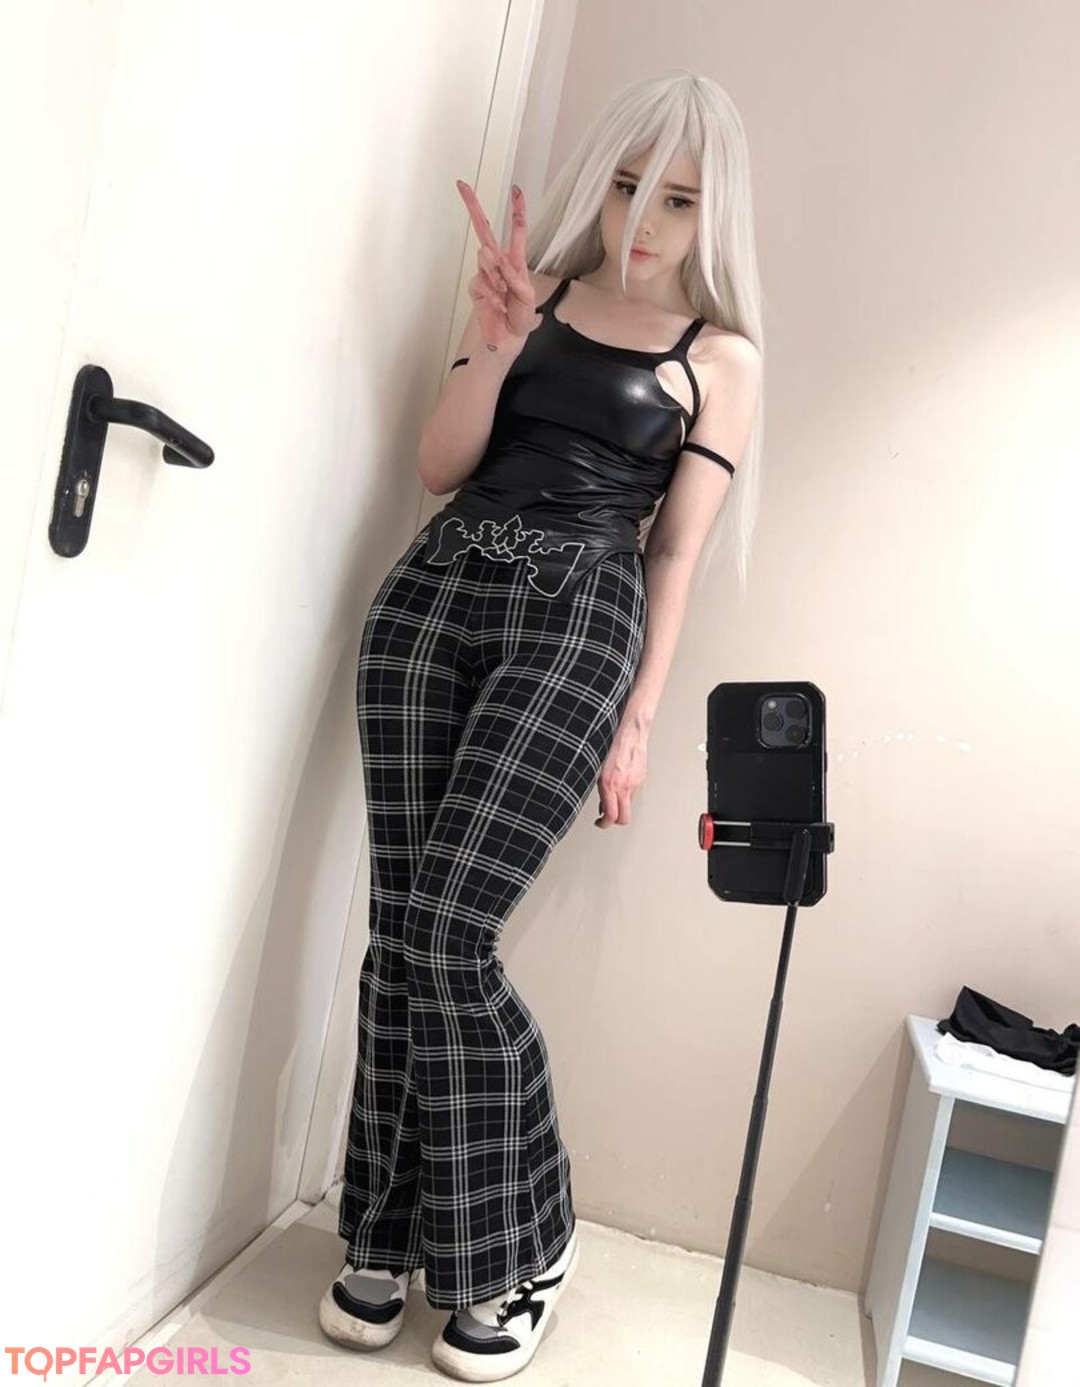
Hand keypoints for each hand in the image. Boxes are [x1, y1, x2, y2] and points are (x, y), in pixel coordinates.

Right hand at [456, 179, 537, 344]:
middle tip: (462, 187)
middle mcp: (498, 262)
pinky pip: (481, 282)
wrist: (508, 338)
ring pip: (485, 258)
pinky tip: (498, 305)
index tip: (516, 190)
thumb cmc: (521, 316)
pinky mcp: (476, 286)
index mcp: (516, 260)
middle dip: (473, 207)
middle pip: (483, 229)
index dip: (517, 209)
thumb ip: (517, 279)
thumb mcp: (528, 297)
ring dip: (498, 277)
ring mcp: (485, 273)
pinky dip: (492, 295)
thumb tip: (500, 263)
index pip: (516, 230)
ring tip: (505, 294)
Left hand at [593, 719, 648, 828]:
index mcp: (609, 785)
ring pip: (629, 804)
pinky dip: (627, 791)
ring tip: (613, 795)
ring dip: (621, 803)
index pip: (611, 817)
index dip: (604, 824)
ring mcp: (635, 783)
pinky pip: (634, 790)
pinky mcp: (641, 777)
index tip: (600, 823)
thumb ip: (599, 787)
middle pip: (624, 818)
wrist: (629, 731)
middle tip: (608, 818)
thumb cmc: (611, 744)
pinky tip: (621, 783)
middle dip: (616, 821)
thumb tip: (600, 801)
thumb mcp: (597, 768)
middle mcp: (624, 786)